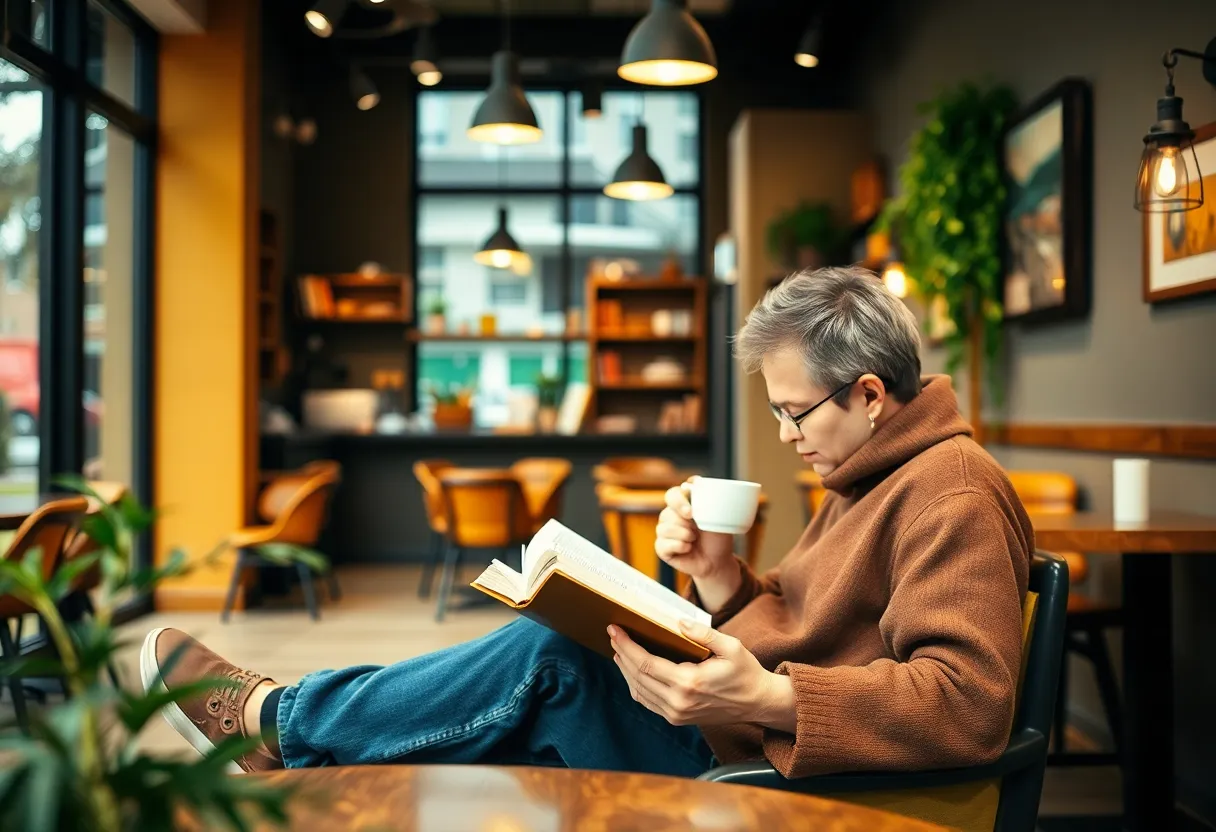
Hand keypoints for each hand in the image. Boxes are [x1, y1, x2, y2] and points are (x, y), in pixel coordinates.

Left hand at [608, 621, 791, 728]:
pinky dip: (635, 685)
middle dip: (622, 654)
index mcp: (689, 683)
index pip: (645, 663)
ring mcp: (676, 714)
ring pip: (638, 691)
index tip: (614, 630)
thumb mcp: (731, 647)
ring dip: (625, 670)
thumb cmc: (745, 672)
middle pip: (637, 676)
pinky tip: (633, 670)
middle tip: (613, 635)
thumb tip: (678, 622)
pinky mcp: (677, 719)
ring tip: (619, 650)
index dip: (626, 646)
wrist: (757, 703)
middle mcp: (678, 702)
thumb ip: (703, 634)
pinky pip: (647, 702)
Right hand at [655, 477, 735, 579]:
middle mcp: (671, 515)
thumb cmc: (718, 537)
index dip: (679, 501)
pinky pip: (662, 544)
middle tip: (697, 529)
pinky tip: (688, 548)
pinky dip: (679, 547)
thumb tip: (698, 487)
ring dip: (684, 535)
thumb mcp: (719, 518)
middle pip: (667, 512)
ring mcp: (665, 531)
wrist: (718, 561)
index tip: (691, 512)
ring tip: (694, 540)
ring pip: (664, 529)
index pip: (673, 494)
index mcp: (684, 503)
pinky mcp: (662, 548)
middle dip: (685, 523)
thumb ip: (709, 502)